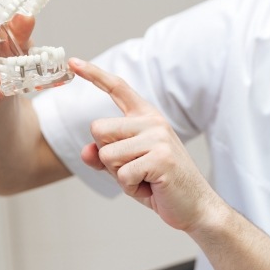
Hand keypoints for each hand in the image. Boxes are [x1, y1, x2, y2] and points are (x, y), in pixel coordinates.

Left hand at [69, 58, 217, 230]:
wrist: (196, 207)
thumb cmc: (159, 184)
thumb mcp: (125, 168)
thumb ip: (103, 156)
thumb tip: (85, 151)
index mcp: (145, 117)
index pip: (117, 88)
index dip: (93, 74)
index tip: (73, 62)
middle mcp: (152, 121)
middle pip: (98, 129)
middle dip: (106, 156)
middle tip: (133, 169)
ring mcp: (158, 137)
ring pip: (107, 154)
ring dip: (119, 176)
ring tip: (144, 179)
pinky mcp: (161, 158)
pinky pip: (122, 175)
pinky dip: (130, 188)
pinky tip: (150, 187)